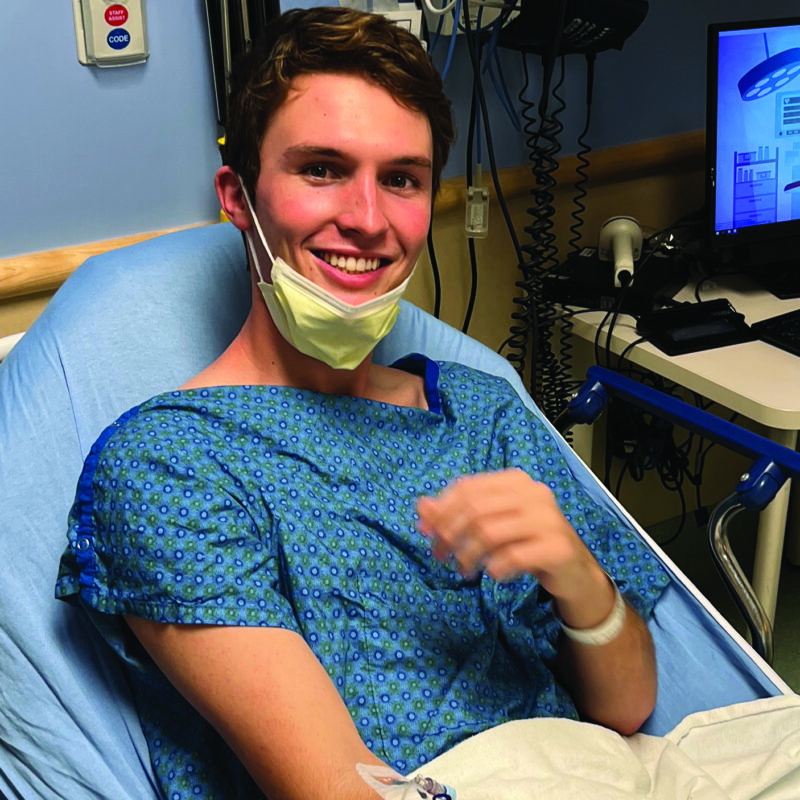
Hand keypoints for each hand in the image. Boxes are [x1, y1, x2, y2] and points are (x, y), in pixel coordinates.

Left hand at [416, 469, 611, 623]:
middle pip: (475, 509)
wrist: (573, 570)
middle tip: (440, 556)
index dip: (441, 510)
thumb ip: (457, 513)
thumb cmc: (527, 542)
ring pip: (489, 533)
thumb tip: (422, 507)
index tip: (426, 533)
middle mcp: (533, 493)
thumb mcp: (491, 524)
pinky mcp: (557, 548)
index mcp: (515, 480)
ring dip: (468, 555)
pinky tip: (494, 574)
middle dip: (449, 534)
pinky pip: (512, 556)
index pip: (467, 487)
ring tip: (464, 570)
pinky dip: (495, 568)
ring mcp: (548, 519)